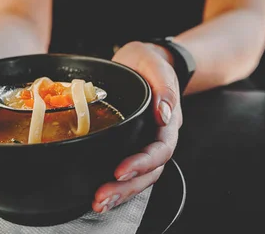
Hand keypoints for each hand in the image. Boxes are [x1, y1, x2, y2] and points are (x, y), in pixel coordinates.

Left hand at [92, 41, 182, 212]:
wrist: (141, 63)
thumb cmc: (148, 62)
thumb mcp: (155, 64)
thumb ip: (164, 86)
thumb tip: (164, 113)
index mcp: (167, 122)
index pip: (159, 150)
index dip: (141, 163)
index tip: (119, 170)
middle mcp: (157, 138)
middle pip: (149, 172)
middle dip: (126, 188)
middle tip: (102, 197)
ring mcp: (144, 144)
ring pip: (139, 177)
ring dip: (119, 193)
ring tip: (98, 203)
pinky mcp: (129, 146)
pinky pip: (127, 171)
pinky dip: (115, 185)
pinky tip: (99, 195)